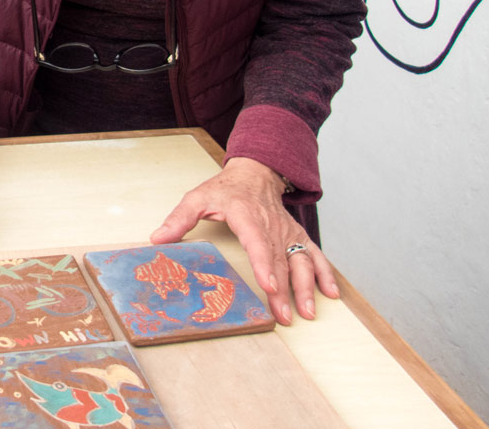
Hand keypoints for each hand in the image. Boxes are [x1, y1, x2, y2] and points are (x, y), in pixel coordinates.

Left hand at [149, 157, 339, 324]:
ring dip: (306, 286)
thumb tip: (158, 239)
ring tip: (308, 312)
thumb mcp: (197, 197)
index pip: (257, 241)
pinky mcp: (296, 236)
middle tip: (285, 316)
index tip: (269, 286)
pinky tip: (331, 293)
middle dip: (285, 289)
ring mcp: (286, 231)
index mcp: (246, 214)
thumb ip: (179, 218)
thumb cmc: (224, 189)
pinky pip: (314, 254)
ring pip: (301, 259)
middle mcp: (271, 224)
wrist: (255, 172)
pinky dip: (324, 273)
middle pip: (280, 259)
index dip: (264, 264)